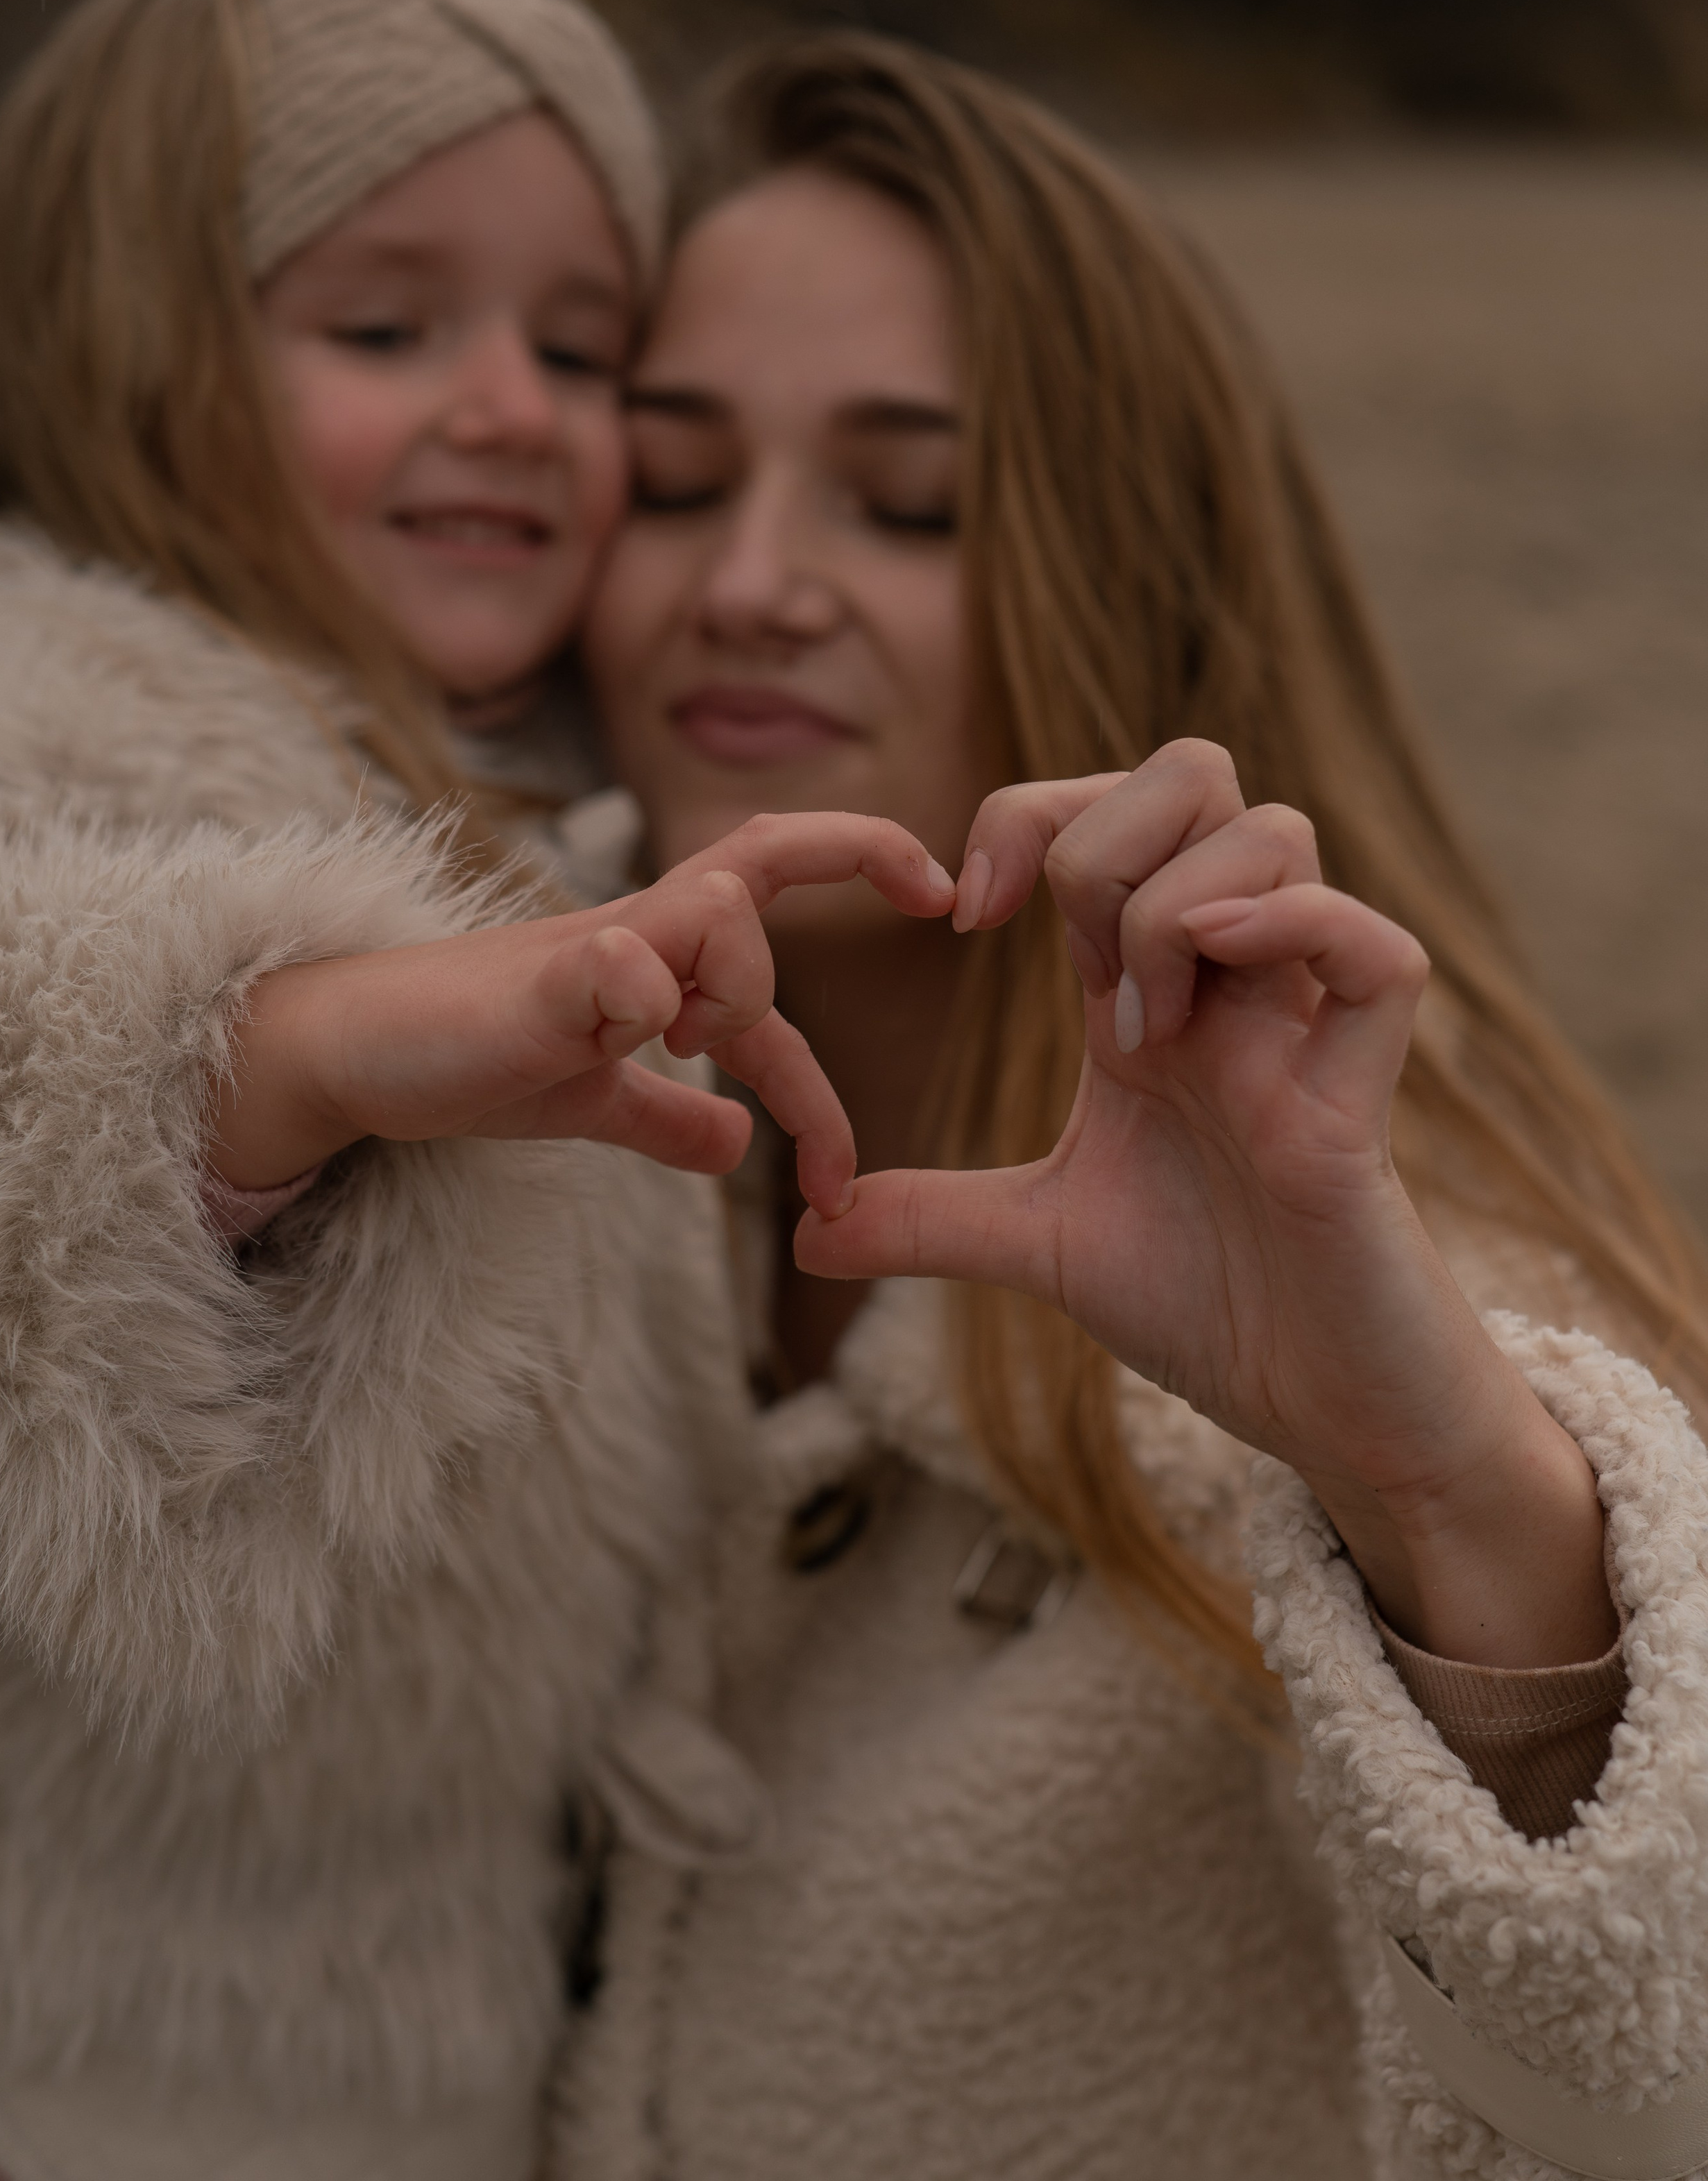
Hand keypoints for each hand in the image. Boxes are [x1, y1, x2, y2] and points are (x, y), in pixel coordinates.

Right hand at [209, 814, 955, 1217]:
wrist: (347, 1058)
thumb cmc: (465, 1058)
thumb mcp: (588, 1100)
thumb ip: (663, 1115)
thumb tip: (735, 1146)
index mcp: (659, 949)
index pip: (779, 907)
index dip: (860, 906)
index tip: (937, 941)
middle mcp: (638, 928)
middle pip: (767, 850)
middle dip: (864, 849)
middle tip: (941, 893)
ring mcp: (590, 949)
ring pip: (723, 902)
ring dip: (746, 980)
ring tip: (696, 1043)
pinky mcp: (537, 985)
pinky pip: (625, 966)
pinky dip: (654, 1002)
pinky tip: (642, 1043)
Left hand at [800, 743, 1614, 1667]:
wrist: (1318, 1408)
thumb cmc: (1209, 1303)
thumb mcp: (1036, 1244)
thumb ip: (926, 1219)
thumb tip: (802, 1233)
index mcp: (1149, 984)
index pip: (1103, 807)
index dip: (1026, 818)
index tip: (964, 911)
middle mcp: (1232, 975)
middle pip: (1197, 772)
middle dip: (1101, 832)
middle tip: (1063, 964)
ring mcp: (1304, 1021)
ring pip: (1277, 833)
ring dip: (1174, 907)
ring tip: (1142, 1033)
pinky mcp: (1367, 1092)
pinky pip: (1379, 951)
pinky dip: (1297, 936)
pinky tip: (1212, 1003)